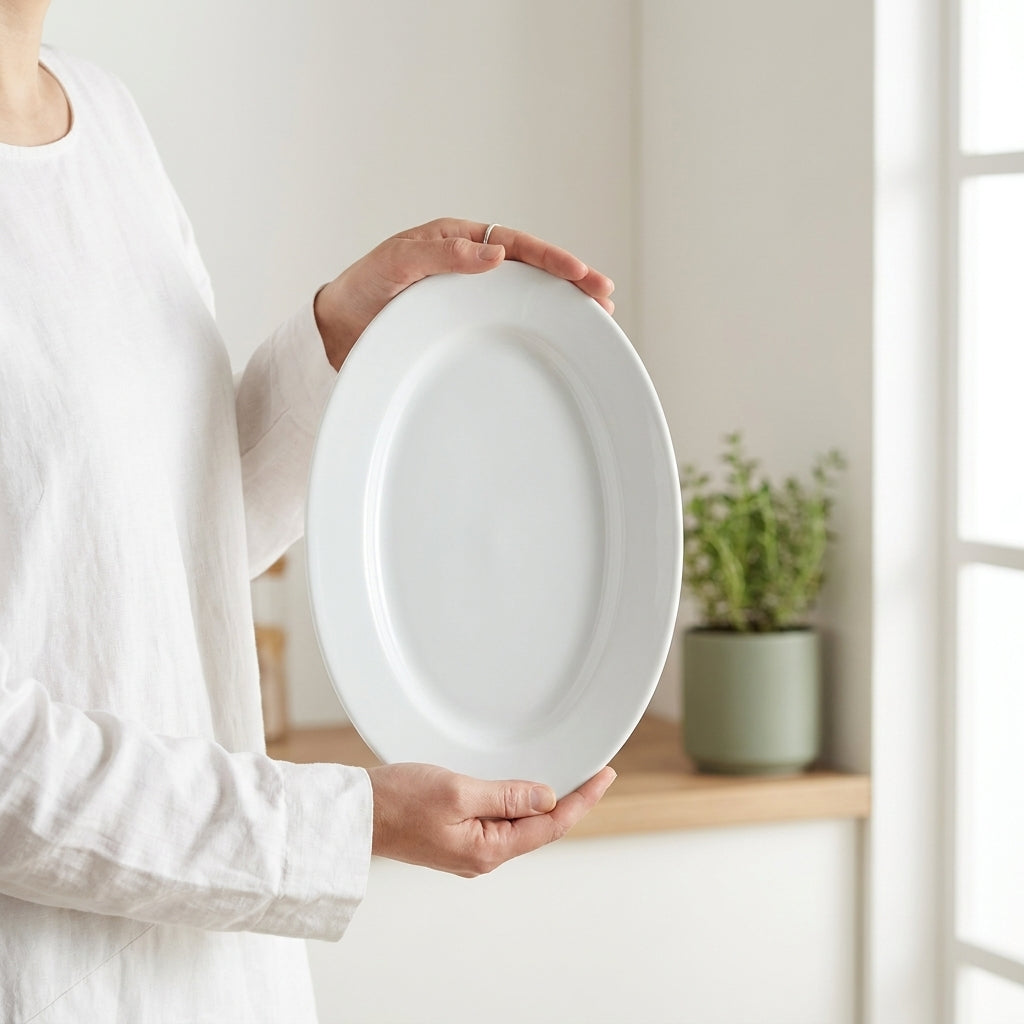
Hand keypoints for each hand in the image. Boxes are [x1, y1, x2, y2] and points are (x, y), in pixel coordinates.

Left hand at [313, 218, 614, 369]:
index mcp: (457, 243)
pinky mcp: (465, 329)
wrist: (335, 332)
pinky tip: (552, 343)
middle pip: (530, 270)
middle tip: (605, 297)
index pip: (515, 245)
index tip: (579, 273)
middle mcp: (470, 269)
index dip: (550, 258)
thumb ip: (439, 254)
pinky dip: (531, 330)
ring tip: (593, 321)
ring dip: (558, 307)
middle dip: (570, 281)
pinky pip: (505, 325)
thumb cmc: (361, 290)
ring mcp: (470, 301)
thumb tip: (493, 253)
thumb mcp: (395, 264)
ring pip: (523, 298)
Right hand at [366, 762, 615, 876]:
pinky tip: (524, 789)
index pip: (550, 825)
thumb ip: (506, 795)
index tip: (606, 776)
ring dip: (544, 803)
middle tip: (596, 775)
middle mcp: (483, 855)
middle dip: (570, 802)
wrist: (355, 815)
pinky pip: (500, 821)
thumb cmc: (398, 801)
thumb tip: (547, 797)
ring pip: (520, 825)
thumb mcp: (458, 791)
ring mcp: (469, 848)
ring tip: (571, 779)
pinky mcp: (456, 837)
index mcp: (488, 849)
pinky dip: (518, 804)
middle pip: (540, 828)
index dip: (582, 799)